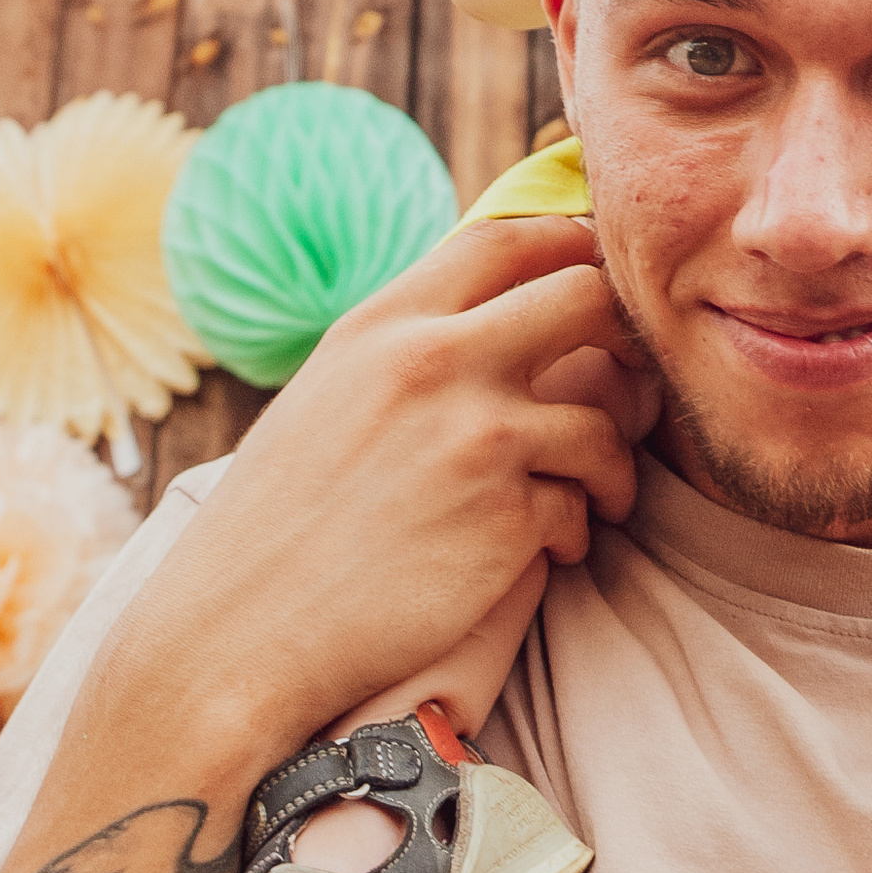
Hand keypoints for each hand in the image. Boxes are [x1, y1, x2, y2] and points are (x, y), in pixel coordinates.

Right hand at [113, 217, 656, 748]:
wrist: (238, 633)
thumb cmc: (279, 523)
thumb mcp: (329, 394)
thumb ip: (406, 348)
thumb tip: (494, 316)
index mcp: (385, 323)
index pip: (509, 239)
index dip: (573, 249)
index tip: (599, 285)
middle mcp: (436, 361)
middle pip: (587, 296)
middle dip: (628, 340)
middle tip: (633, 384)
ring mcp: (477, 436)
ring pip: (605, 420)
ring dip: (611, 465)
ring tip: (590, 498)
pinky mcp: (506, 516)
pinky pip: (582, 508)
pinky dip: (575, 532)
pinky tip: (545, 553)